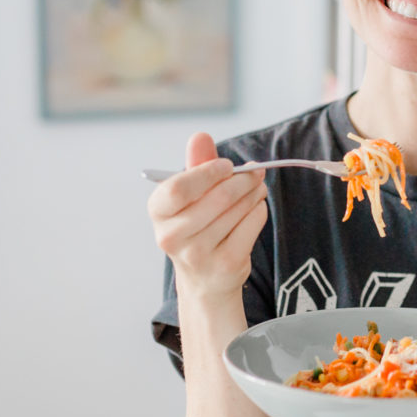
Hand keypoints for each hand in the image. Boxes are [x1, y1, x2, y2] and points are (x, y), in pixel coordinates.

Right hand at [147, 131, 267, 301]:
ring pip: (239, 209)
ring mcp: (199, 254)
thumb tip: (200, 136)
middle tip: (256, 171)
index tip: (227, 166)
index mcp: (158, 212)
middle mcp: (172, 236)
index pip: (179, 187)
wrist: (204, 279)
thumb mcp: (190, 197)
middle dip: (244, 179)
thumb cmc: (197, 227)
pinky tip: (254, 209)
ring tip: (257, 188)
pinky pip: (252, 224)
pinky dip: (259, 210)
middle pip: (218, 197)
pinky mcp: (226, 264)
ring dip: (254, 192)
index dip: (208, 172)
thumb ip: (196, 165)